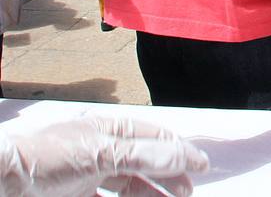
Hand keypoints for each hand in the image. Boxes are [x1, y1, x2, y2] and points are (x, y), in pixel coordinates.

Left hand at [0, 115, 208, 196]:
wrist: (2, 182)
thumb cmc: (46, 158)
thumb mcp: (101, 153)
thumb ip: (144, 156)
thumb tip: (185, 156)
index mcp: (110, 128)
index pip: (155, 137)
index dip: (179, 150)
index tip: (201, 166)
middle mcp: (102, 148)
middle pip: (145, 161)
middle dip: (170, 175)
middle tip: (188, 191)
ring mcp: (89, 172)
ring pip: (130, 182)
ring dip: (153, 192)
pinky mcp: (76, 194)